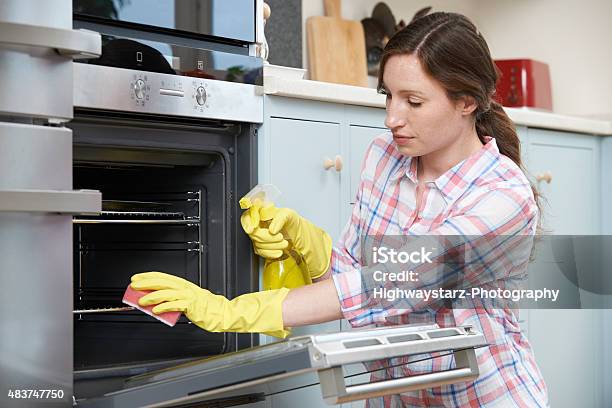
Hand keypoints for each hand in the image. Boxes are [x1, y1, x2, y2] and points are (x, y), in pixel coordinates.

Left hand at [130, 272, 290, 337]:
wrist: (223, 314)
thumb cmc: (207, 309)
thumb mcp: (187, 302)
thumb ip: (173, 301)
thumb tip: (155, 304)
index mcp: (184, 285)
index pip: (164, 277)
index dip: (149, 276)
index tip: (137, 277)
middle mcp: (186, 288)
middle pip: (163, 282)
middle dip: (147, 282)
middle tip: (134, 284)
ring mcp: (189, 296)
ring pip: (168, 292)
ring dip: (153, 295)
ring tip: (141, 300)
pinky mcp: (192, 305)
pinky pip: (176, 305)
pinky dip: (165, 306)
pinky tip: (156, 309)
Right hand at [241, 204, 331, 279]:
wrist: (297, 233)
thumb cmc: (291, 221)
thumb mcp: (288, 214)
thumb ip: (280, 219)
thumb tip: (271, 230)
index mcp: (260, 213)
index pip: (247, 217)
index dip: (247, 223)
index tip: (252, 229)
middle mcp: (256, 224)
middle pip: (253, 233)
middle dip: (267, 237)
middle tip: (280, 236)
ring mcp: (258, 236)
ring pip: (257, 244)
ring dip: (272, 246)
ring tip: (285, 243)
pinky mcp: (261, 247)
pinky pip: (261, 252)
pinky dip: (271, 253)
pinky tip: (279, 251)